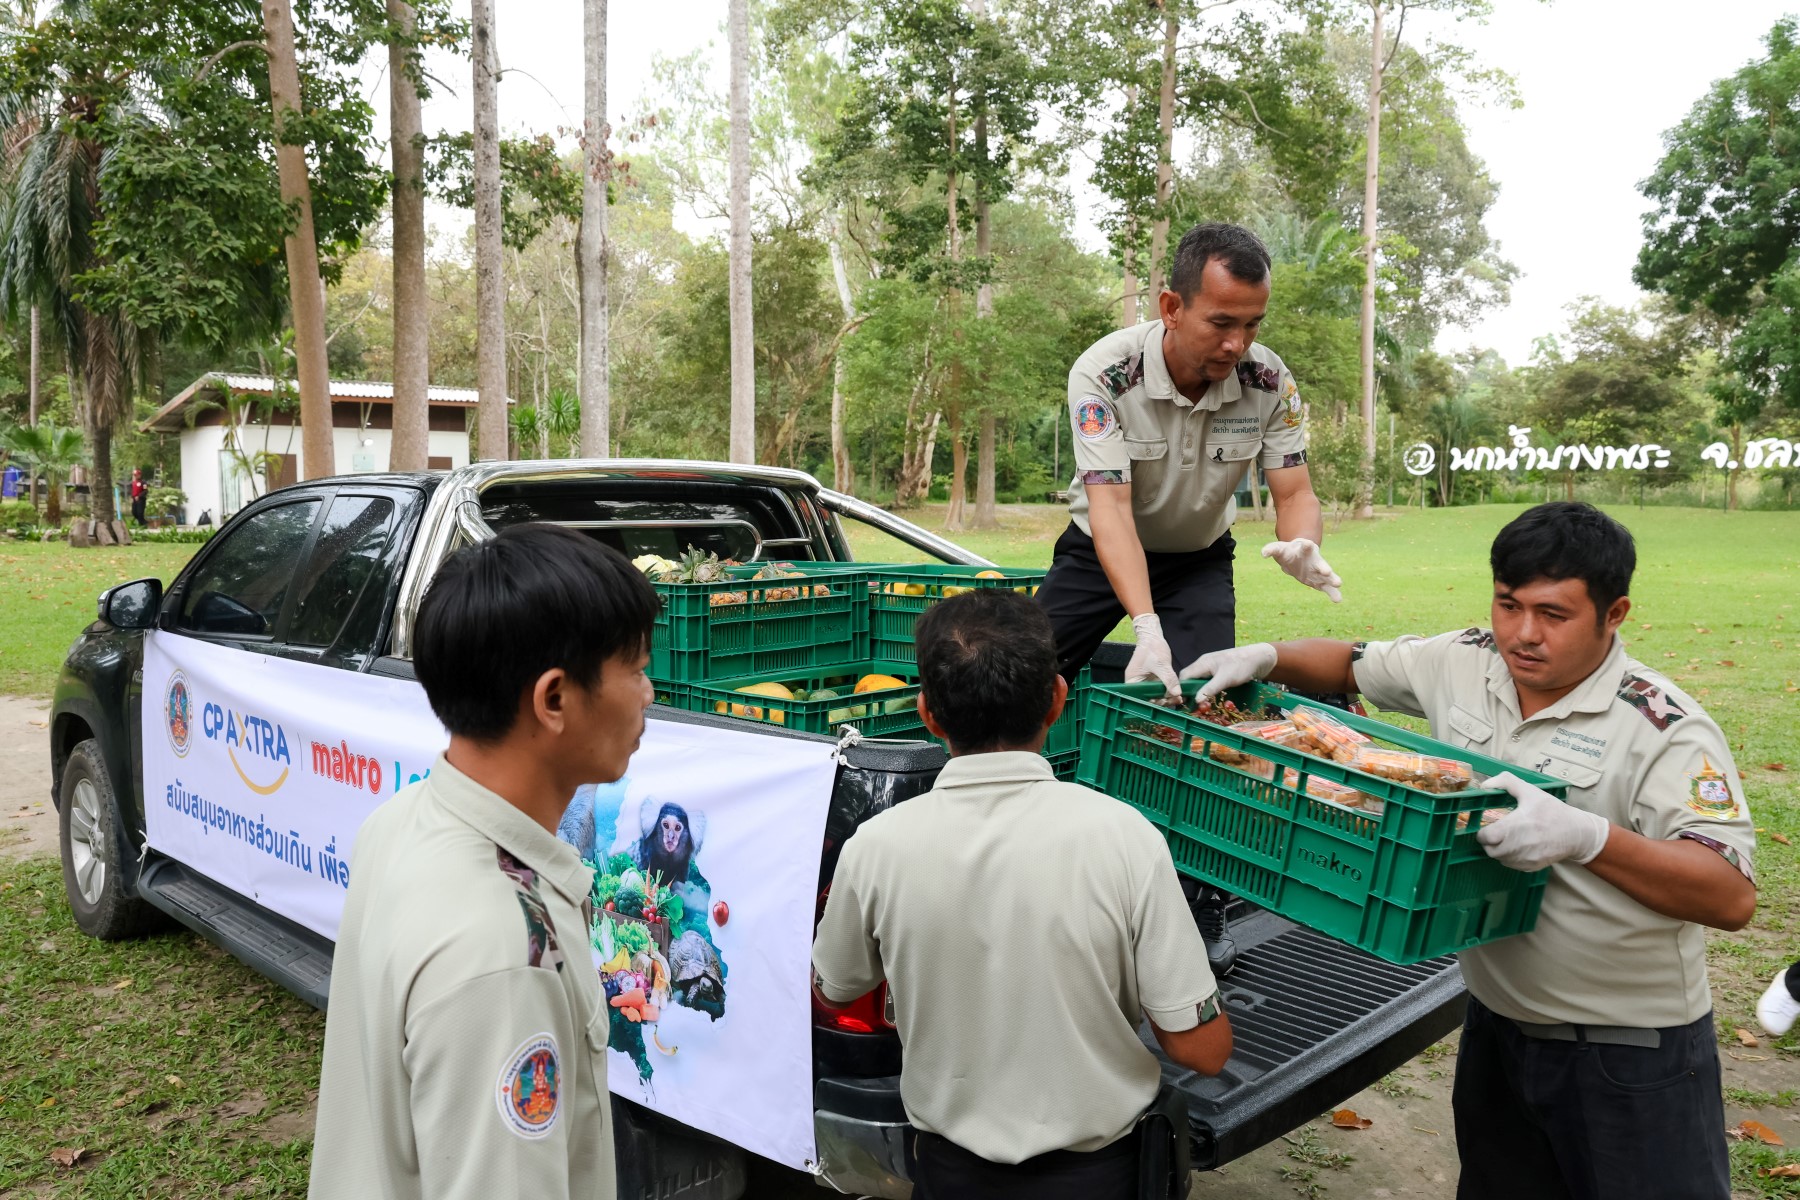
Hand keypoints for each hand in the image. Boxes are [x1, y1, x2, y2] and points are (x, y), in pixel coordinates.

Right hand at [1125, 613, 1180, 700]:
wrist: (1153, 637)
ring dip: (1167, 697)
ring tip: (1178, 698)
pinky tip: (1177, 694)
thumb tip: (1176, 693)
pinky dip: (1168, 691)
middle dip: (1162, 701)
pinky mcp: (1154, 680)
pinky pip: (1160, 689)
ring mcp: (1146, 682)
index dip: (1151, 702)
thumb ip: (1168, 679)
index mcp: (1133, 682)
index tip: (1163, 702)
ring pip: (1156, 695)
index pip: (1140, 698)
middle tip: (1174, 700)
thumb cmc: (1152, 648)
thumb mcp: (1161, 664)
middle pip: (1148, 698)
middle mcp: (1138, 684)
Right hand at [1179, 643, 1277, 705]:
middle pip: (1190, 679)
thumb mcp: (1225, 679)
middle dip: (1190, 692)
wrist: (1259, 658)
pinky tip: (1211, 697)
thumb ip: (1210, 689)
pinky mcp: (1219, 672)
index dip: (1181, 689)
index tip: (1182, 703)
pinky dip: (1207, 690)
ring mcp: (1212, 668)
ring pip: (1199, 681)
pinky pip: (1208, 682)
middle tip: (1192, 706)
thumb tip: (1196, 700)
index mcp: (1202, 663)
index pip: (1184, 677)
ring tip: (1201, 704)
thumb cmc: (1242, 665)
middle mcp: (1204, 664)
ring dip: (1199, 692)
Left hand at [1262, 539, 1342, 602]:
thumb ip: (1271, 549)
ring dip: (1332, 580)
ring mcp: (1318, 571)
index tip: (1308, 545)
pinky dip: (1332, 593)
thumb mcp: (1278, 550)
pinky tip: (1338, 600)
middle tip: (1327, 571)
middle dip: (1323, 567)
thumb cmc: (1287, 552)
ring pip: (1327, 576)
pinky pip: (1327, 587)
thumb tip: (1263, 553)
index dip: (1305, 546)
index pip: (1305, 547)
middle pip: (1320, 563)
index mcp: (1304, 550)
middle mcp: (1314, 560)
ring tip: (1338, 584)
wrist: (1296, 557)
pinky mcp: (1319, 581)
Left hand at [1476, 772, 1609, 871]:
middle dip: (1490, 841)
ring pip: (1500, 859)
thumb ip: (1506, 782)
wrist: (1577, 833)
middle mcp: (1517, 846)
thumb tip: (1485, 785)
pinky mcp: (1531, 867)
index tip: (1488, 826)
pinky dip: (1510, 857)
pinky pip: (1512, 865)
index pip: (1485, 837)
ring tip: (1508, 838)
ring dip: (1499, 850)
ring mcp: (1525, 859)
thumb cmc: (1553, 811)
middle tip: (1497, 832)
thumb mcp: (1530, 791)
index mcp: (1514, 827)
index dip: (1483, 832)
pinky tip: (1518, 847)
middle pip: (1490, 850)